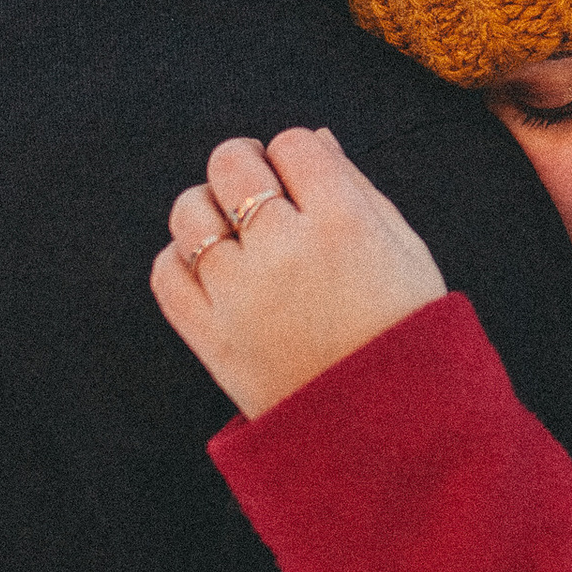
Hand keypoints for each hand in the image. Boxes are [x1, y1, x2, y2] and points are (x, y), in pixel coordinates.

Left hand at [152, 127, 445, 421]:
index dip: (297, 157)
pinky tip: (212, 271)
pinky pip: (166, 272)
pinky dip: (181, 261)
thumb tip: (315, 140)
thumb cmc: (403, 332)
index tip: (305, 183)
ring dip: (207, 210)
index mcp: (346, 222)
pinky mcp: (209, 337)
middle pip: (232, 164)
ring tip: (234, 235)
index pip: (294, 143)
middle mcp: (287, 249)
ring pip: (189, 211)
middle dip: (245, 168)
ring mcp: (241, 294)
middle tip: (261, 196)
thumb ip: (358, 188)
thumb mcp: (405, 251)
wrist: (389, 431)